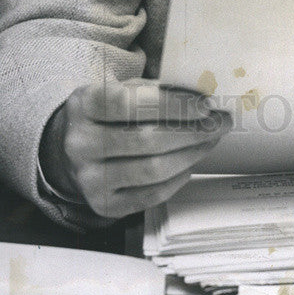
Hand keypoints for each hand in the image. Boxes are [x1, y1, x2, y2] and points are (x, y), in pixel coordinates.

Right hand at [39, 78, 231, 218]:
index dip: (172, 105)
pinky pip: (149, 195)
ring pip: (152, 170)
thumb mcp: (123, 89)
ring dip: (191, 154)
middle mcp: (81, 144)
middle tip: (221, 123)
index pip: (130, 103)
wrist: (73, 147)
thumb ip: (157, 90)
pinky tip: (190, 165)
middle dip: (193, 131)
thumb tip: (203, 99)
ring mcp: (89, 178)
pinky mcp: (103, 205)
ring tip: (211, 140)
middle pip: (147, 139)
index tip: (205, 105)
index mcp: (84, 105)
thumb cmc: (110, 112)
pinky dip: (176, 180)